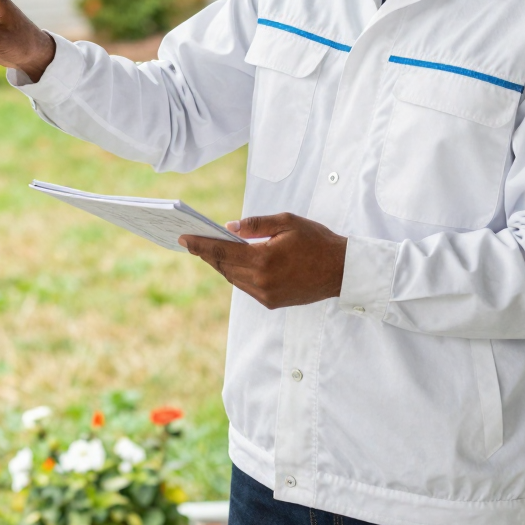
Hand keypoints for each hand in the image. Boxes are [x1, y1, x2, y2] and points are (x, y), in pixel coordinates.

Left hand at [180, 213, 346, 309]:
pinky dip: (237, 274)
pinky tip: (233, 263)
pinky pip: (246, 287)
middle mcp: (261, 281)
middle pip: (224, 267)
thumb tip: (228, 228)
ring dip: (221, 265)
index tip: (183, 239)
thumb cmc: (316, 241)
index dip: (200, 245)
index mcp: (264, 259)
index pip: (222, 252)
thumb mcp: (287, 222)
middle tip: (192, 241)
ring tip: (209, 250)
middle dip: (207, 253)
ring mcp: (266, 295)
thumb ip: (256, 225)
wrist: (342, 270)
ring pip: (233, 279)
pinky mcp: (272, 302)